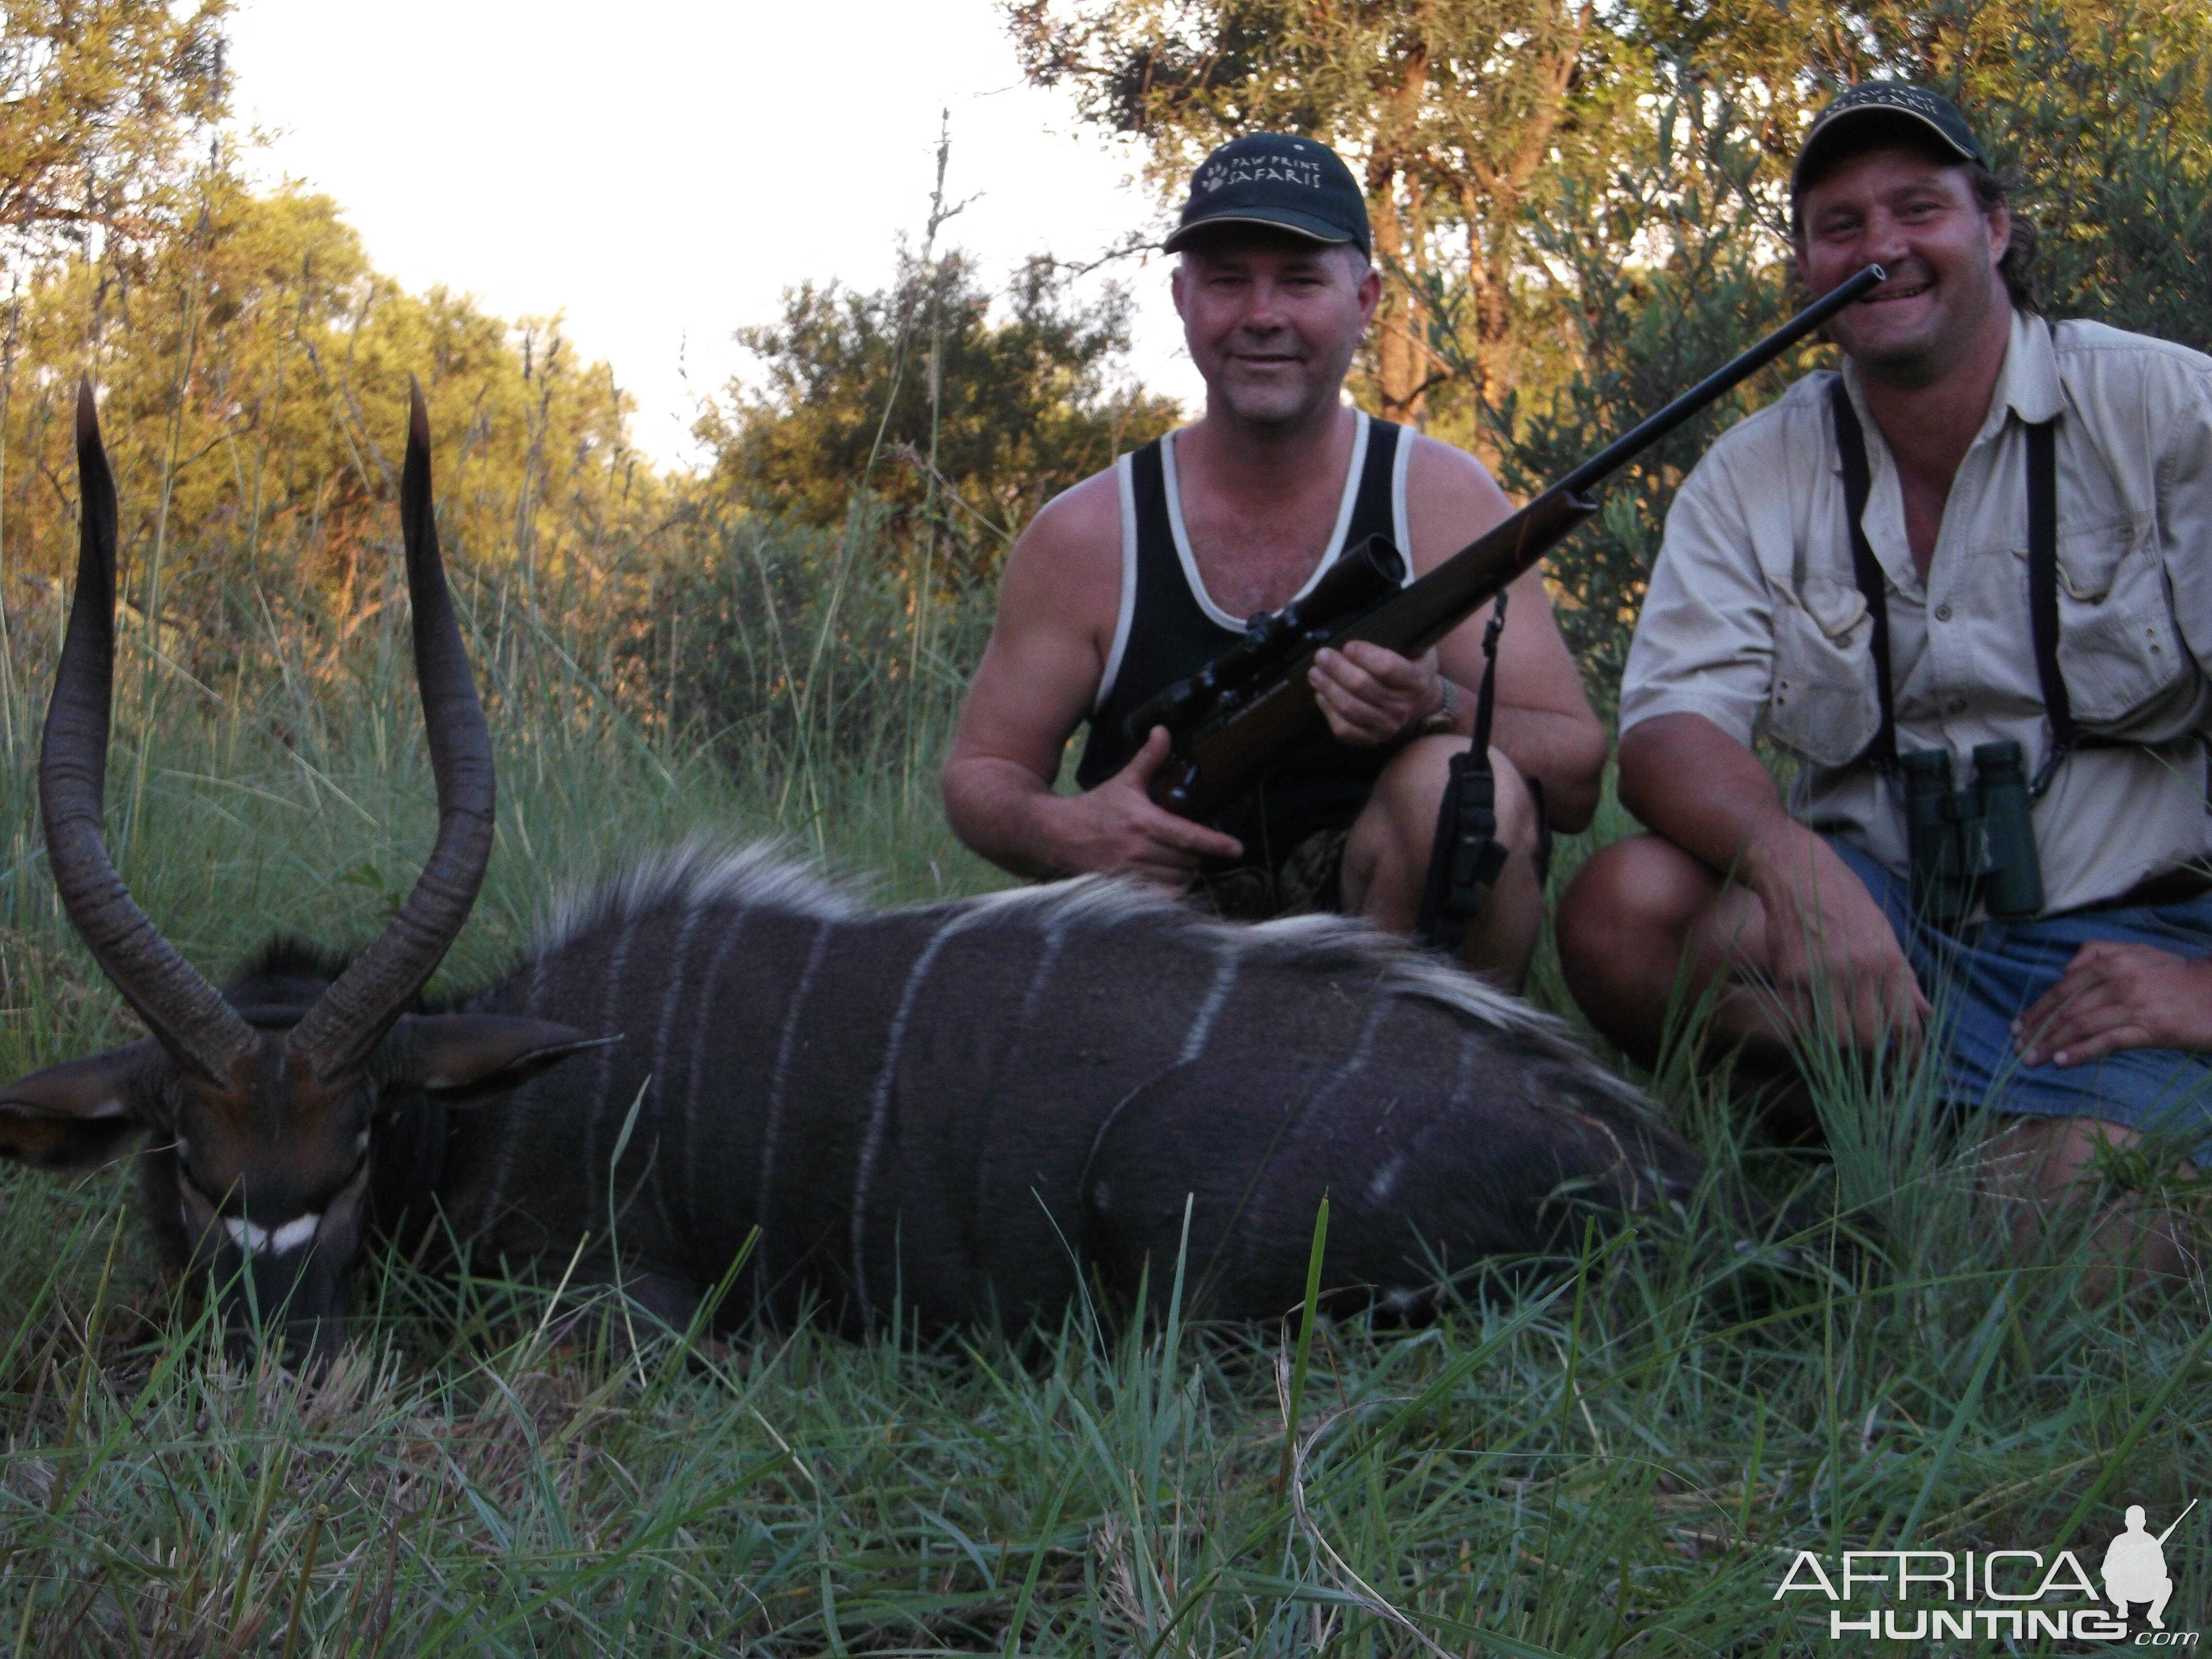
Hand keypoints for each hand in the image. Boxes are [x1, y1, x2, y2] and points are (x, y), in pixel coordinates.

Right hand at [1035, 726, 1243, 889]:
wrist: (1056, 834)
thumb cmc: (1094, 808)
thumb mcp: (1124, 782)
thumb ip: (1148, 759)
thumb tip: (1163, 731)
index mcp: (1143, 822)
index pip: (1189, 835)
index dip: (1216, 843)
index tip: (1236, 848)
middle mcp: (1139, 850)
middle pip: (1188, 861)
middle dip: (1198, 855)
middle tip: (1197, 848)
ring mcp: (1131, 872)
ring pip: (1177, 880)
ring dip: (1186, 873)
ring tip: (1185, 862)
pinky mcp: (1123, 888)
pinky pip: (1161, 897)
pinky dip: (1172, 890)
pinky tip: (1171, 879)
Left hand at [1308, 641, 1444, 746]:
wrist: (1422, 704)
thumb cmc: (1413, 667)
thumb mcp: (1419, 648)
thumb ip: (1401, 637)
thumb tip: (1368, 621)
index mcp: (1417, 681)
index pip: (1386, 667)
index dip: (1363, 655)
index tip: (1348, 645)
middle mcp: (1403, 707)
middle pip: (1361, 686)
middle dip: (1336, 668)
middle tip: (1321, 655)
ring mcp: (1387, 727)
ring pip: (1348, 707)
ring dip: (1327, 687)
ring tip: (1315, 672)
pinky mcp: (1371, 739)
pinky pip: (1343, 728)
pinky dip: (1328, 710)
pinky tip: (1321, 695)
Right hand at [1750, 827, 1928, 1050]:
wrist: (1799, 872)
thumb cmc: (1846, 903)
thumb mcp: (1885, 934)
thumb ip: (1904, 977)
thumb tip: (1925, 1013)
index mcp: (1888, 962)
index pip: (1907, 1025)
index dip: (1909, 1059)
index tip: (1907, 1076)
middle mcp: (1859, 971)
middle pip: (1869, 1040)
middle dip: (1870, 1059)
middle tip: (1866, 1063)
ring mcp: (1823, 975)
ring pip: (1836, 1038)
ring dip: (1838, 1050)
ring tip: (1839, 1048)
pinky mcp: (1791, 975)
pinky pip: (1802, 1021)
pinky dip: (1808, 1033)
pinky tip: (1811, 1028)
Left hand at [2013, 941, 2211, 1066]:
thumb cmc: (2175, 975)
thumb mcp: (2137, 952)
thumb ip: (2098, 953)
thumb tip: (2065, 970)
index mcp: (2111, 962)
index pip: (2062, 989)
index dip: (2037, 1009)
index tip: (2017, 1026)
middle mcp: (2118, 982)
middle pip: (2066, 1009)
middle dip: (2038, 1031)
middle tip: (2018, 1048)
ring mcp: (2133, 1006)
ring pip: (2081, 1026)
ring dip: (2051, 1045)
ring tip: (2031, 1060)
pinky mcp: (2149, 1030)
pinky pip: (2107, 1041)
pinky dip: (2081, 1052)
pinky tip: (2062, 1061)